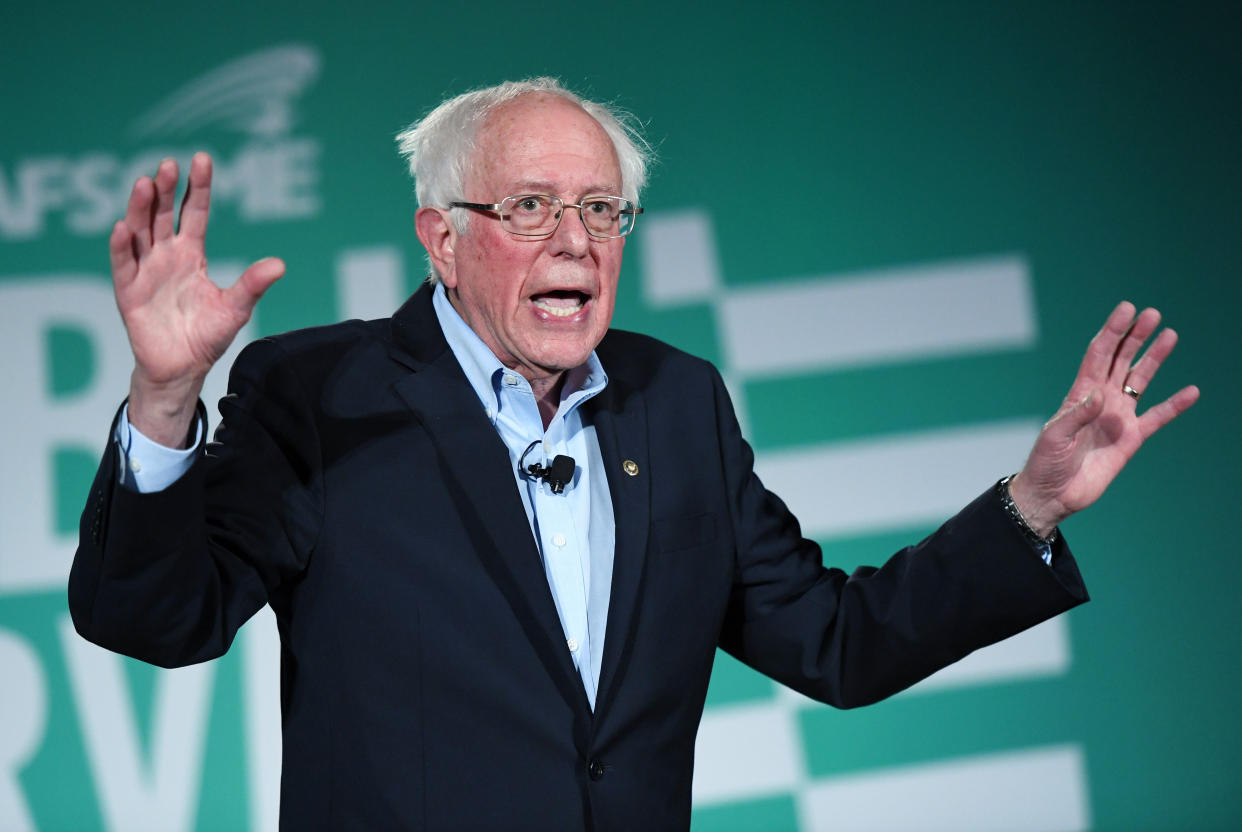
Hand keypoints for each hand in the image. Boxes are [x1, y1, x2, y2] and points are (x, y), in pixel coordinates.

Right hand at [111, 153, 284, 445]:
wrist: (182, 369)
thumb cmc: (206, 335)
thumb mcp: (235, 308)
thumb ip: (252, 284)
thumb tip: (280, 264)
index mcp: (191, 254)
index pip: (194, 213)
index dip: (198, 188)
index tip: (202, 159)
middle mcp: (165, 255)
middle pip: (163, 215)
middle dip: (167, 190)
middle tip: (170, 164)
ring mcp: (144, 271)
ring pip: (139, 232)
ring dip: (140, 208)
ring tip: (145, 183)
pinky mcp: (128, 291)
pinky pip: (122, 264)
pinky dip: (121, 246)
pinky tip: (123, 227)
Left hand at [1009, 301, 1199, 536]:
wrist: (1054, 493)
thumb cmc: (1046, 462)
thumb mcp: (1055, 435)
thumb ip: (1077, 414)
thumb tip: (1099, 394)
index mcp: (1079, 393)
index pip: (1099, 354)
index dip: (1112, 331)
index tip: (1126, 309)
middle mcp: (1101, 399)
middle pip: (1121, 359)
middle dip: (1135, 336)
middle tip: (1152, 314)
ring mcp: (1118, 417)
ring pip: (1140, 380)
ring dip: (1154, 358)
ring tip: (1170, 335)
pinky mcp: (1131, 438)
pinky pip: (1158, 417)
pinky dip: (1175, 405)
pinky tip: (1191, 392)